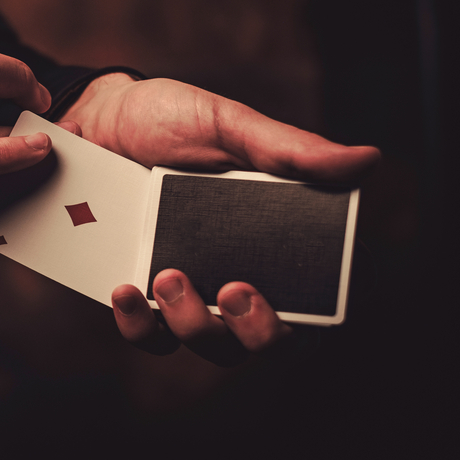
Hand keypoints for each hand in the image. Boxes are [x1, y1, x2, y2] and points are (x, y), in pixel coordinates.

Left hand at [63, 74, 380, 364]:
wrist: (93, 117)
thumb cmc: (167, 118)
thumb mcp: (227, 125)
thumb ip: (288, 150)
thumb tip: (365, 161)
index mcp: (271, 232)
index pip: (317, 286)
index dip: (324, 304)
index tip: (306, 291)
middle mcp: (233, 267)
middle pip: (266, 334)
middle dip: (258, 330)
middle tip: (235, 290)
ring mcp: (186, 286)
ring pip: (207, 342)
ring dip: (195, 324)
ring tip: (167, 277)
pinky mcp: (138, 292)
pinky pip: (146, 332)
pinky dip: (138, 323)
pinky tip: (126, 292)